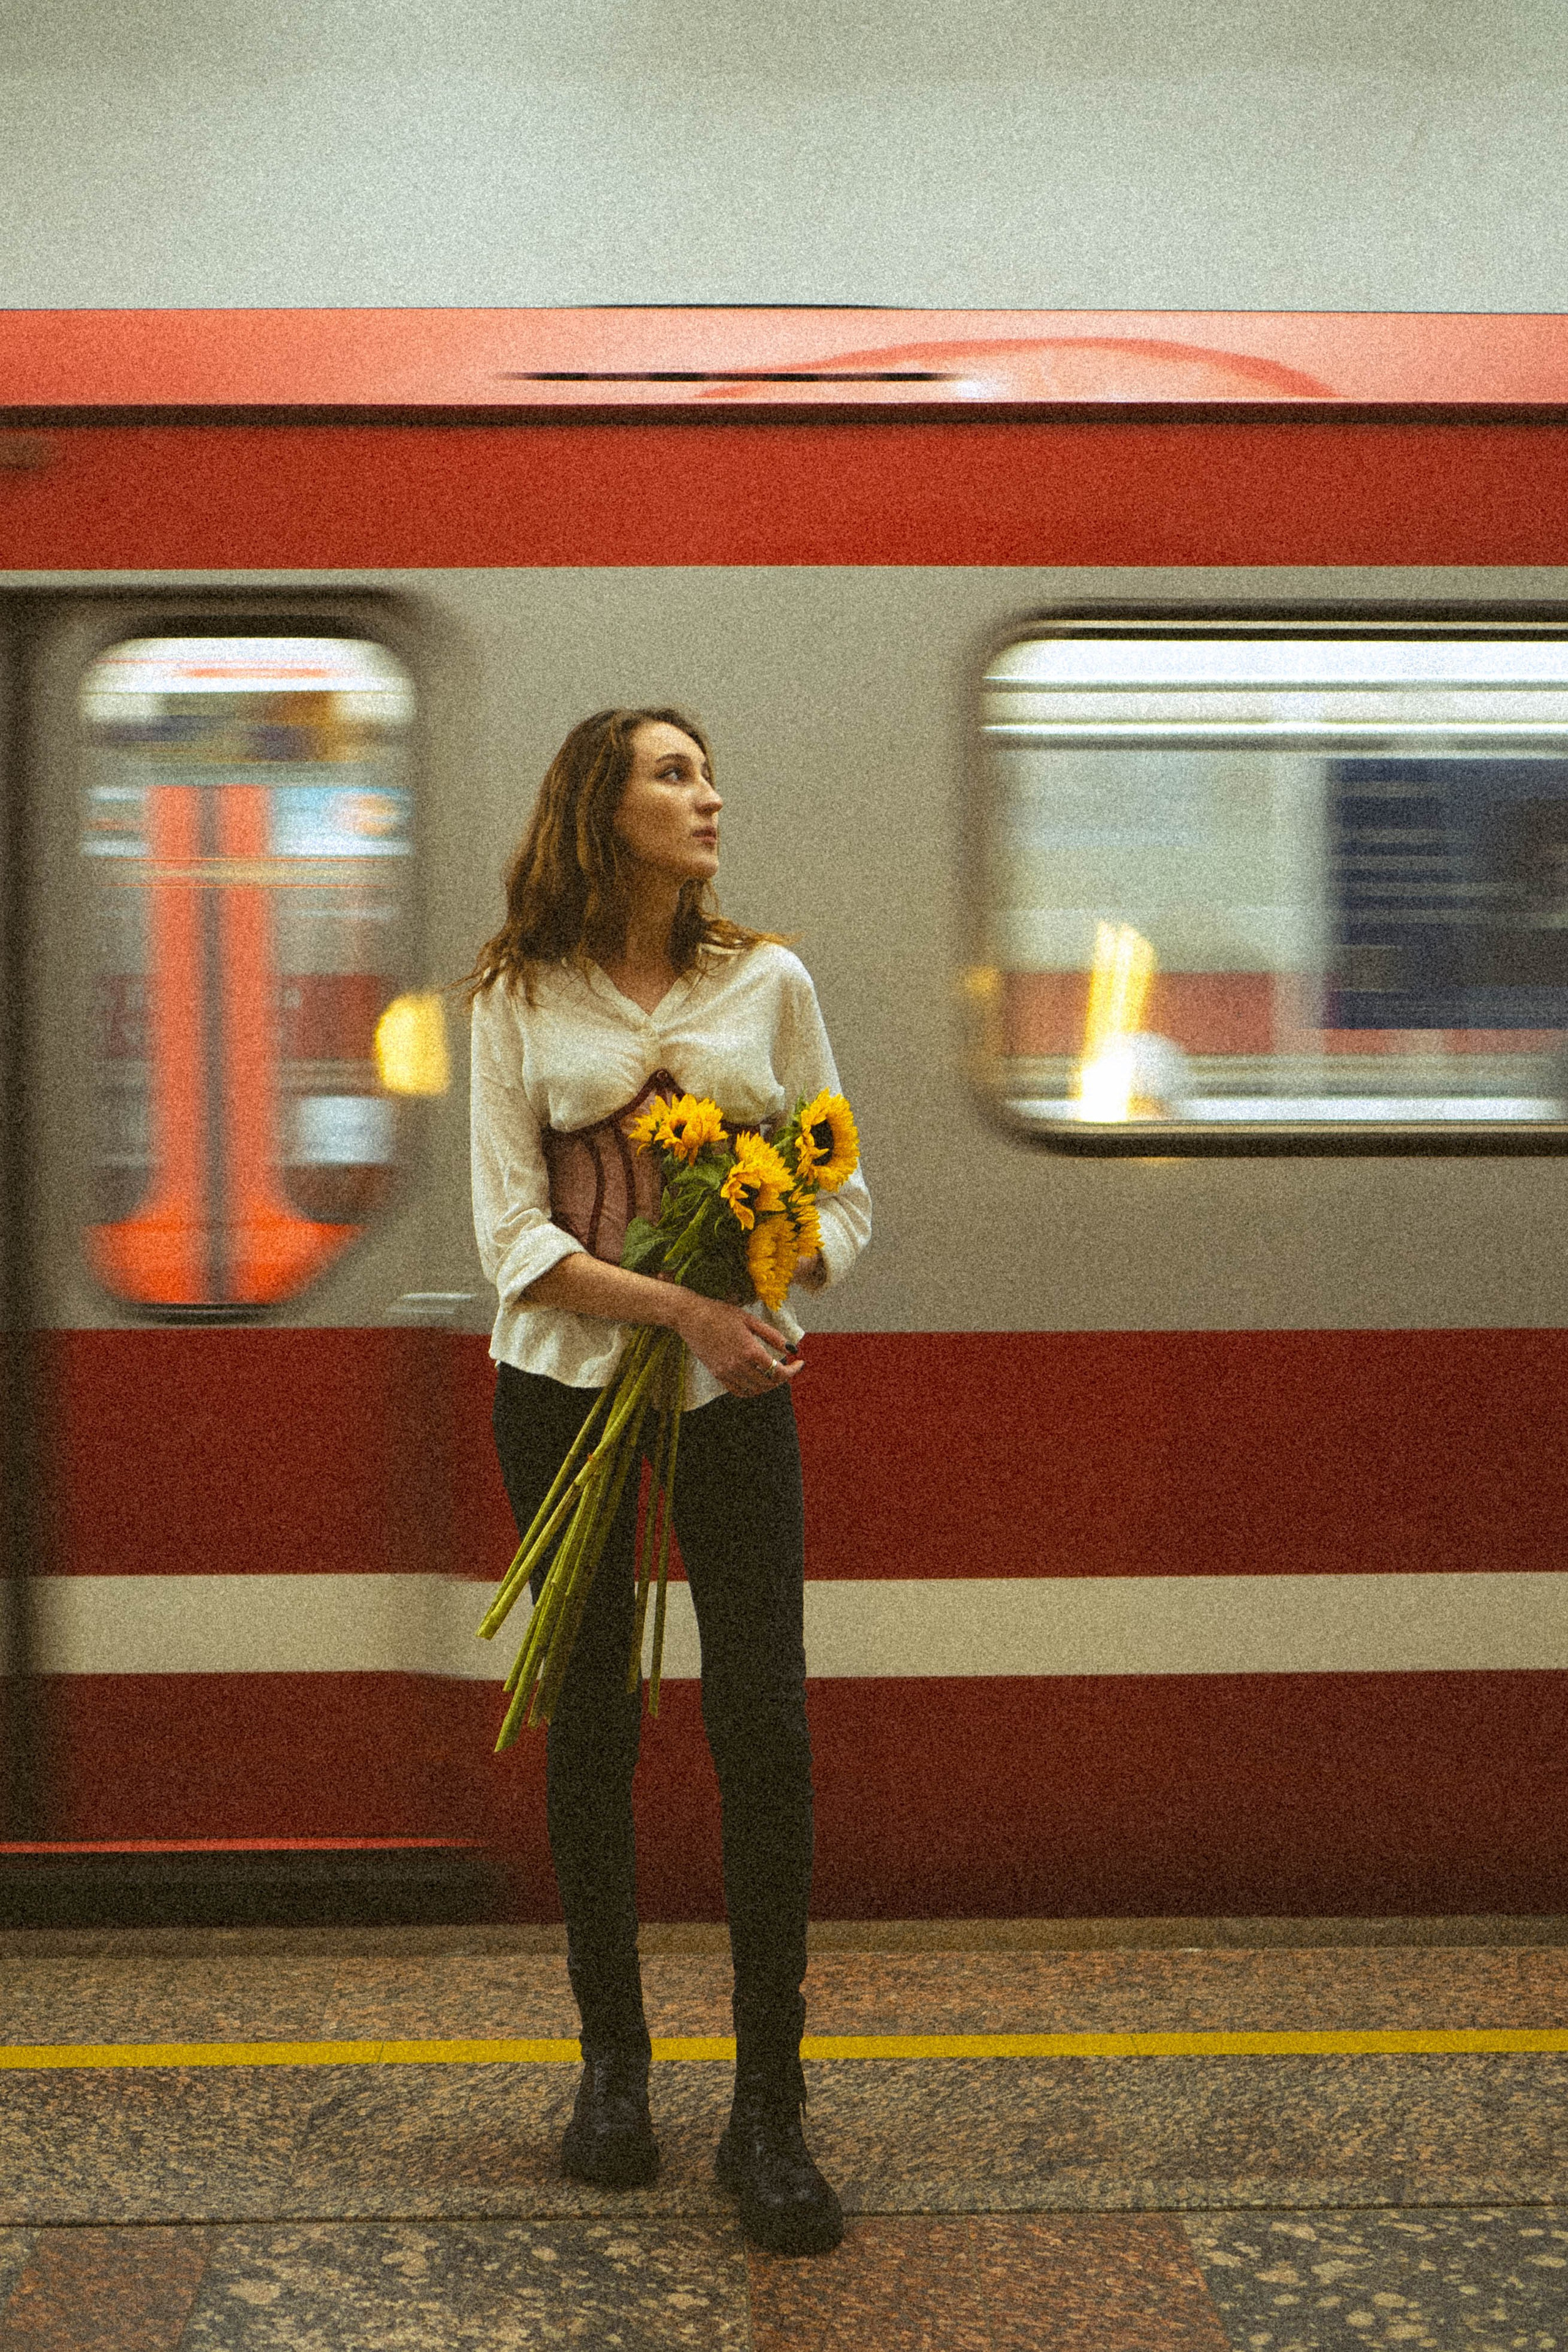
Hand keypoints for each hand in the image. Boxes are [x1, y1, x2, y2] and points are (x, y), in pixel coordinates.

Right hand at [671, 1291, 802, 1398]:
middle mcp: (738, 1365)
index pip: (778, 1372)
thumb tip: (792, 1349)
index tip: (800, 1363)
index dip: (793, 1371)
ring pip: (755, 1390)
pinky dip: (751, 1390)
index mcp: (749, 1350)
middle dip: (783, 1378)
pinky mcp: (717, 1375)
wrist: (690, 1317)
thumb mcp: (750, 1319)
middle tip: (788, 1368)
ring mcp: (726, 1372)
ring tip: (773, 1373)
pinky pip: (738, 1391)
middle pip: (769, 1383)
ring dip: (768, 1385)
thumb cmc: (720, 1313)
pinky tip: (756, 1379)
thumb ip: (772, 1336)